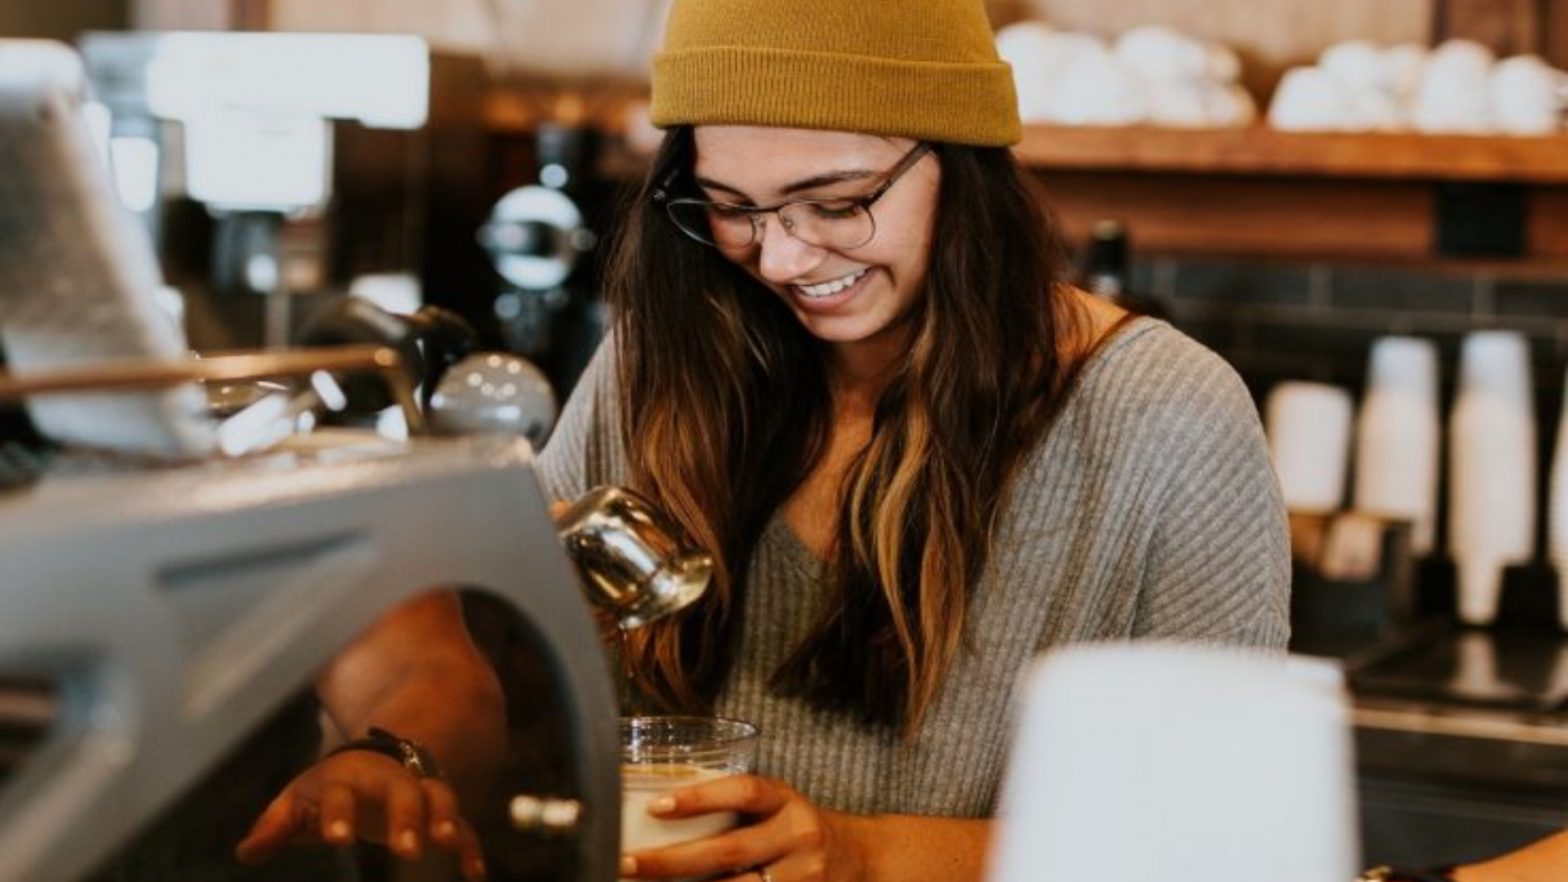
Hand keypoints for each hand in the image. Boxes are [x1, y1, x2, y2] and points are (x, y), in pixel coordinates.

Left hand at [234, 749, 486, 880]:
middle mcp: (388, 780)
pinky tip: (475, 875)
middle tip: (405, 848)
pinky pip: (462, 825)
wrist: (373, 759)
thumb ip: (276, 825)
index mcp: (347, 778)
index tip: (337, 839)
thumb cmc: (328, 788)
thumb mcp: (298, 801)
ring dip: (443, 818)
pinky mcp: (439, 812)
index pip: (341, 793)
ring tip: (445, 844)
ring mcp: (418, 792)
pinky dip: (470, 847)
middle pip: (401, 791)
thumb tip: (246, 852)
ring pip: (438, 797)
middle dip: (406, 816)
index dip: (338, 814)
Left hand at [619, 775, 865, 881]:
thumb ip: (731, 811)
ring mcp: (804, 879)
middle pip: (729, 850)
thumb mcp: (776, 807)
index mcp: (787, 801)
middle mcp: (799, 837)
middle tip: (626, 862)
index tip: (655, 806)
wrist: (862, 859)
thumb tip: (651, 816)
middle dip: (671, 861)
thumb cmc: (796, 830)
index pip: (744, 792)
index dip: (700, 797)